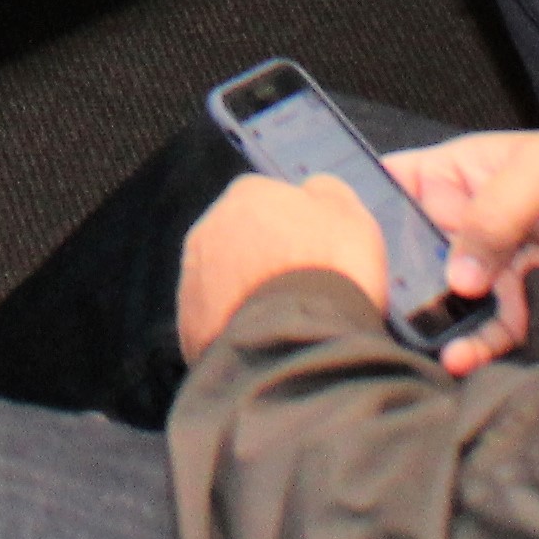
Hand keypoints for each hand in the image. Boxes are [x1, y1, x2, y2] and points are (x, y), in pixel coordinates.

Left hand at [178, 173, 390, 363]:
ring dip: (249, 297)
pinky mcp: (189, 325)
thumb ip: (325, 193)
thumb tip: (312, 192)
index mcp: (247, 193)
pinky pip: (218, 324)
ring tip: (285, 325)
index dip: (298, 233)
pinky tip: (266, 347)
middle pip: (242, 241)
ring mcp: (193, 278)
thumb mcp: (348, 213)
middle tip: (303, 292)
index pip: (271, 204)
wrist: (298, 338)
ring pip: (225, 283)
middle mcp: (209, 228)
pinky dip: (238, 332)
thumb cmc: (329, 268)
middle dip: (267, 262)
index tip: (319, 259)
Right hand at [381, 129, 538, 369]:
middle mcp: (465, 220)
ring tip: (423, 345)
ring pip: (446, 297)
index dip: (365, 210)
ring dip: (433, 321)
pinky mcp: (520, 303)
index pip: (394, 185)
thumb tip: (458, 276)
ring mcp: (491, 265)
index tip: (345, 244)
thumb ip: (493, 215)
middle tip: (376, 309)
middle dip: (396, 281)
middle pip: (413, 252)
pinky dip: (473, 346)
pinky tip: (461, 358)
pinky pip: (485, 328)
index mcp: (457, 172)